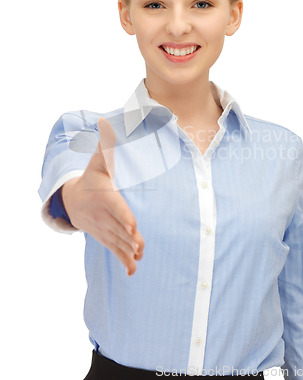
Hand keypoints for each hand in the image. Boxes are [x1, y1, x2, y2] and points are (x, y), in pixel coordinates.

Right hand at [61, 117, 143, 276]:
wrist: (73, 201)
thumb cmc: (91, 178)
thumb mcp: (98, 161)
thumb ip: (106, 144)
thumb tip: (106, 120)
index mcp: (104, 196)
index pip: (115, 207)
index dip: (124, 216)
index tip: (133, 225)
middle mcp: (103, 215)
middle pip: (118, 227)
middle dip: (128, 237)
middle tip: (139, 245)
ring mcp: (104, 229)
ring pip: (117, 242)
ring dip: (127, 251)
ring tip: (138, 257)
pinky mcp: (107, 238)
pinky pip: (115, 251)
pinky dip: (123, 261)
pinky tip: (132, 271)